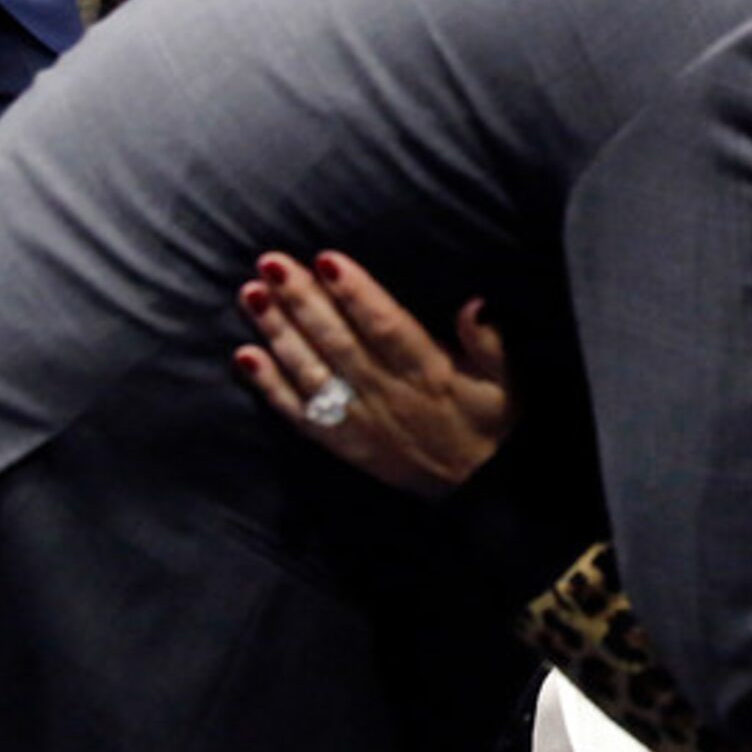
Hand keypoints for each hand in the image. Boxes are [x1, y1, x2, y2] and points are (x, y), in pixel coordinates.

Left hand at [233, 250, 514, 495]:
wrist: (478, 491)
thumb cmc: (492, 422)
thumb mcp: (507, 381)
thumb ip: (490, 341)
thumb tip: (474, 303)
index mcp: (429, 373)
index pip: (387, 327)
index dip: (356, 293)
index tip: (328, 259)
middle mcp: (387, 394)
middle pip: (337, 342)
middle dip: (302, 300)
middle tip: (270, 262)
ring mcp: (358, 421)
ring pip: (311, 371)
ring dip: (277, 332)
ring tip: (251, 295)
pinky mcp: (341, 442)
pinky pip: (299, 414)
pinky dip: (269, 387)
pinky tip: (244, 356)